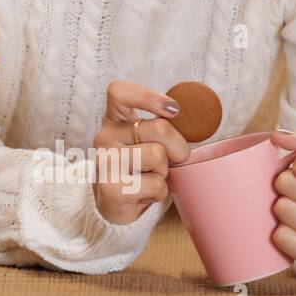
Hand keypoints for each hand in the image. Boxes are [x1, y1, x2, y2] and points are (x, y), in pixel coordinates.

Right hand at [92, 80, 190, 225]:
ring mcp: (105, 161)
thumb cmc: (138, 168)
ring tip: (149, 178)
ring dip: (164, 172)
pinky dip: (159, 193)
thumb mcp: (147, 142)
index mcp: (114, 119)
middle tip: (170, 161)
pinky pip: (156, 185)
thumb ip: (161, 128)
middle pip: (159, 127)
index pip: (119, 92)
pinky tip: (143, 193)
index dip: (147, 96)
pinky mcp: (110, 188)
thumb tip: (191, 120)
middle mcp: (105, 136)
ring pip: (158, 156)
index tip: (174, 109)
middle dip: (177, 147)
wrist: (115, 203)